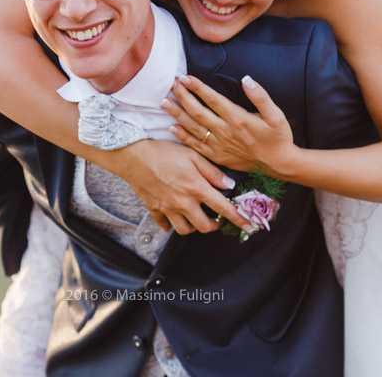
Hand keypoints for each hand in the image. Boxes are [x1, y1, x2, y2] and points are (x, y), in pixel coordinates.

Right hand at [111, 139, 252, 234]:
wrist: (132, 155)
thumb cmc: (163, 151)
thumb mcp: (193, 155)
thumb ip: (213, 172)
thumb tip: (230, 185)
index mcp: (196, 188)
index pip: (223, 209)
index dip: (238, 219)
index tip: (249, 226)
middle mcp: (183, 203)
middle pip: (205, 227)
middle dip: (215, 225)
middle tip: (218, 218)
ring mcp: (168, 208)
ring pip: (185, 230)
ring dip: (195, 227)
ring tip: (198, 216)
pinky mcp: (154, 209)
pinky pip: (165, 224)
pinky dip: (171, 224)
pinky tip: (175, 216)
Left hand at [163, 75, 296, 175]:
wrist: (279, 164)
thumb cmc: (278, 137)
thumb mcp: (276, 115)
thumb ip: (261, 96)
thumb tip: (246, 79)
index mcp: (238, 119)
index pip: (212, 99)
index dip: (197, 87)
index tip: (185, 77)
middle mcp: (225, 132)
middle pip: (198, 112)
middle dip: (183, 96)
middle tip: (171, 84)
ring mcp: (219, 145)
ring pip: (193, 127)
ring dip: (177, 114)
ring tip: (164, 102)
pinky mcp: (217, 156)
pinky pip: (195, 145)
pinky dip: (182, 136)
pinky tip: (172, 127)